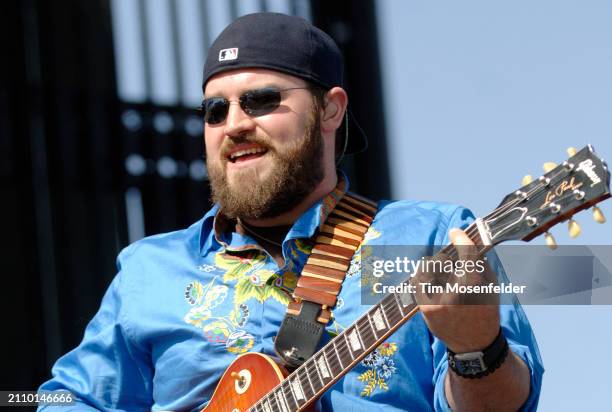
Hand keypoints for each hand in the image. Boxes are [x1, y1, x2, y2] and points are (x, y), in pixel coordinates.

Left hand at [410, 228, 499, 352]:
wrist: (474, 344)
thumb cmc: (485, 311)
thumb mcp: (492, 286)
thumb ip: (479, 262)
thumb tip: (463, 240)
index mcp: (477, 286)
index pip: (466, 253)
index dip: (460, 238)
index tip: (455, 232)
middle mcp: (456, 293)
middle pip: (442, 260)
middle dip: (446, 259)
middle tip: (450, 264)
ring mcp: (438, 301)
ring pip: (427, 269)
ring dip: (433, 268)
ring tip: (441, 275)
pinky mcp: (426, 308)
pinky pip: (417, 281)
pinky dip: (422, 276)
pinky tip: (429, 279)